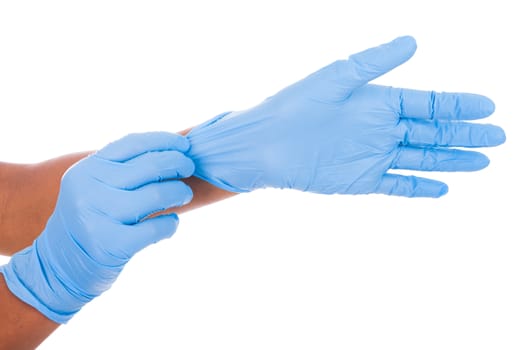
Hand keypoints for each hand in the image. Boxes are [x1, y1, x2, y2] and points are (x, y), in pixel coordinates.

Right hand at [0, 132, 193, 322]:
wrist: (60, 265)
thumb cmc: (90, 220)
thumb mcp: (94, 186)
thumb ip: (123, 169)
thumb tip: (173, 151)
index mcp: (87, 169)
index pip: (134, 143)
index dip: (165, 140)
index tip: (185, 145)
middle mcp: (89, 188)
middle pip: (150, 166)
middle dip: (178, 164)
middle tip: (189, 169)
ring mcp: (99, 216)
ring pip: (157, 194)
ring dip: (180, 192)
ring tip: (183, 195)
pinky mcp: (111, 244)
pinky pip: (157, 227)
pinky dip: (172, 223)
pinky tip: (171, 223)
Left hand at [187, 36, 504, 196]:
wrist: (264, 145)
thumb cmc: (296, 105)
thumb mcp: (337, 78)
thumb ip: (375, 63)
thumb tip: (413, 41)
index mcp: (378, 101)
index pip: (428, 102)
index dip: (459, 105)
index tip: (488, 106)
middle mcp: (381, 128)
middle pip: (432, 131)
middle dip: (465, 134)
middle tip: (497, 137)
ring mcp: (373, 155)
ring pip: (421, 158)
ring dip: (451, 160)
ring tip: (481, 162)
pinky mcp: (360, 180)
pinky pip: (397, 184)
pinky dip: (419, 186)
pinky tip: (441, 187)